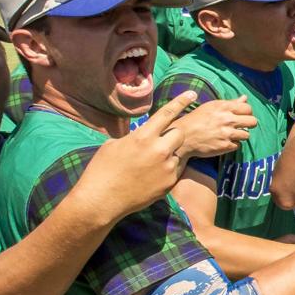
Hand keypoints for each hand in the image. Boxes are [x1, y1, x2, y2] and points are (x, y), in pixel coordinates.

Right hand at [79, 92, 192, 219]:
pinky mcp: (169, 183)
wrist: (101, 200)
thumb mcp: (114, 144)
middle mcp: (158, 150)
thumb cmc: (102, 169)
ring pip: (178, 153)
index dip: (181, 101)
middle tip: (161, 142)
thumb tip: (142, 134)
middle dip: (173, 135)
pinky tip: (150, 177)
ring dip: (168, 154)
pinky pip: (174, 170)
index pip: (167, 113)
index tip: (192, 94)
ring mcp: (166, 168)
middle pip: (180, 134)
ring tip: (149, 164)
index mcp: (143, 137)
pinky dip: (166, 170)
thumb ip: (134, 136)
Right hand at [172, 96, 256, 157]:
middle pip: (253, 122)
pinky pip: (237, 145)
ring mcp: (227, 134)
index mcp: (224, 107)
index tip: (242, 116)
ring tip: (231, 134)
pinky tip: (224, 141)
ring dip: (240, 135)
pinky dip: (232, 144)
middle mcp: (227, 119)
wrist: (183, 136)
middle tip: (241, 126)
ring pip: (247, 135)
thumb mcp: (212, 106)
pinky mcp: (225, 146)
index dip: (247, 112)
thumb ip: (231, 103)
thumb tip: (245, 98)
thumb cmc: (196, 119)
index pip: (248, 108)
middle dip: (249, 124)